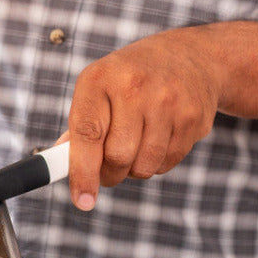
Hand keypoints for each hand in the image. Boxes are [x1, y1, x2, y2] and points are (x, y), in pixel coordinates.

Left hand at [66, 26, 221, 210]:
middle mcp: (134, 88)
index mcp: (99, 79)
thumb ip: (80, 127)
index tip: (82, 201)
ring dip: (133, 170)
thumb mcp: (96, 87)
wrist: (189, 56)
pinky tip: (156, 139)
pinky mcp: (194, 118)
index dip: (82, 173)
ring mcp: (168, 102)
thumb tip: (63, 166)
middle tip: (107, 168)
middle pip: (118, 157)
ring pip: (144, 166)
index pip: (87, 134)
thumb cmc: (128, 79)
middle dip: (108, 174)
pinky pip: (167, 163)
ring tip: (133, 147)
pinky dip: (155, 163)